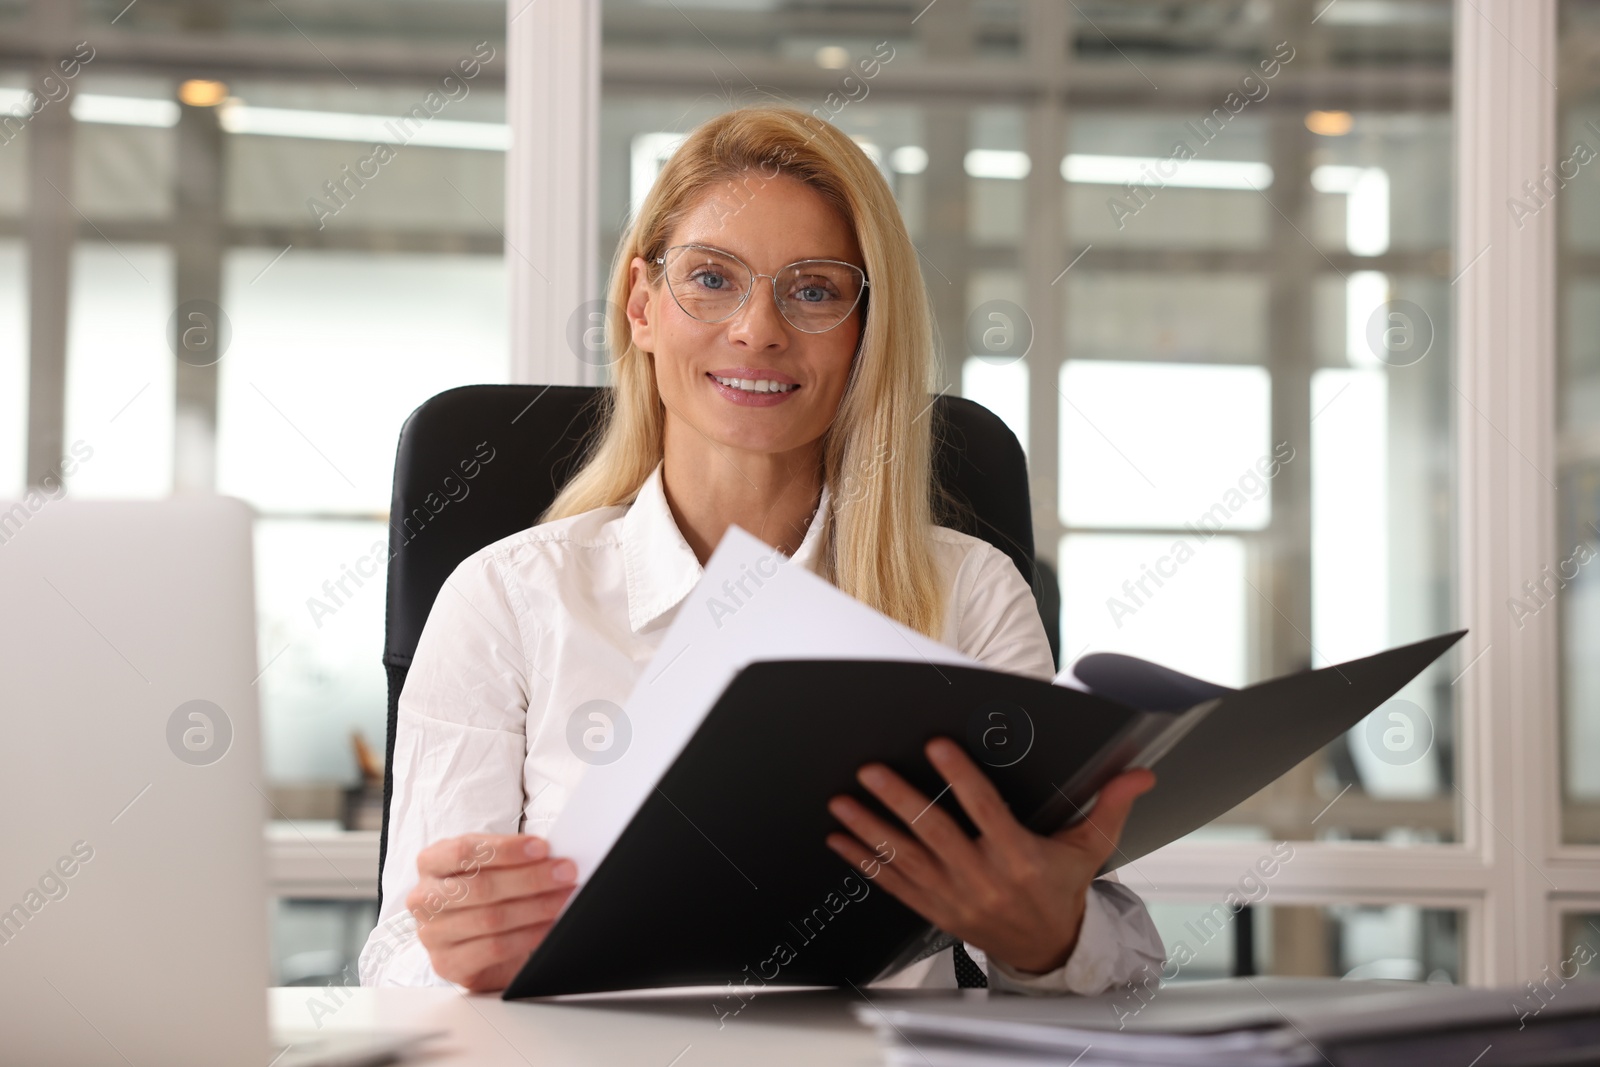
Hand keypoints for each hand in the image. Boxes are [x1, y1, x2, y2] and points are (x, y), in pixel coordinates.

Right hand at [407, 833, 577, 991]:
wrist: (475, 941)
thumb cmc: (485, 894)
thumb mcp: (490, 868)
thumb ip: (512, 858)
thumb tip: (552, 856)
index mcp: (431, 862)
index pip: (465, 850)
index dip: (506, 849)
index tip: (543, 848)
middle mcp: (424, 897)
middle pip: (481, 886)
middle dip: (530, 879)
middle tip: (566, 873)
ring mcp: (432, 934)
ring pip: (490, 918)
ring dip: (535, 907)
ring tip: (564, 899)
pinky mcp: (447, 964)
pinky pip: (493, 948)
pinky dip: (527, 936)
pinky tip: (548, 927)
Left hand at [825, 738, 1153, 975]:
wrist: (1048, 950)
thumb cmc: (1063, 891)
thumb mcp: (1090, 849)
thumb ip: (1111, 806)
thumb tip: (1140, 773)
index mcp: (1020, 857)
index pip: (985, 810)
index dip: (960, 777)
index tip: (937, 746)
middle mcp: (983, 877)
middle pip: (935, 833)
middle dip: (899, 799)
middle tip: (871, 770)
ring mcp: (954, 896)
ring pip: (906, 858)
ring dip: (871, 829)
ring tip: (842, 802)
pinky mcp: (935, 910)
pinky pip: (894, 884)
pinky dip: (865, 862)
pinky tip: (841, 840)